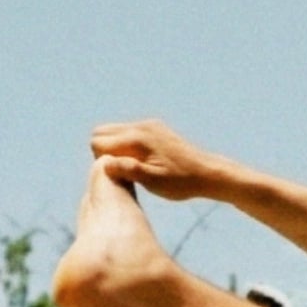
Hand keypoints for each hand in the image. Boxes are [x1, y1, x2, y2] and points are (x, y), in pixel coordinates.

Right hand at [89, 119, 218, 201]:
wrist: (209, 173)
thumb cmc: (181, 181)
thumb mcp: (154, 181)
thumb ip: (128, 170)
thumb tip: (105, 163)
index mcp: (137, 138)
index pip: (97, 142)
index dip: (102, 161)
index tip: (119, 175)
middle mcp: (140, 126)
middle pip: (101, 132)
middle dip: (104, 151)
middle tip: (122, 172)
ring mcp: (149, 125)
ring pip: (114, 131)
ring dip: (116, 148)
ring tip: (132, 168)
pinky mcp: (156, 128)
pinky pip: (129, 132)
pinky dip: (128, 145)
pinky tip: (142, 162)